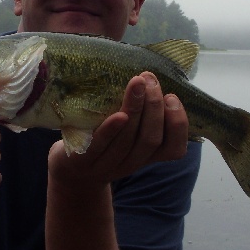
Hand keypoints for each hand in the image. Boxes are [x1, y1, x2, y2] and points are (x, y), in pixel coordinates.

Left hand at [48, 72, 188, 187]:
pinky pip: (101, 145)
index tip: (172, 97)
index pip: (175, 149)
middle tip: (150, 79)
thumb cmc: (105, 143)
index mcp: (147, 155)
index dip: (178, 124)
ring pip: (128, 140)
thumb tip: (154, 76)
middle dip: (154, 107)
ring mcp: (107, 165)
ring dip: (136, 109)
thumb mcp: (129, 133)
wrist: (71, 172)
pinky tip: (119, 114)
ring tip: (138, 82)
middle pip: (151, 139)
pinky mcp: (83, 162)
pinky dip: (112, 129)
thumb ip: (144, 114)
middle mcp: (132, 162)